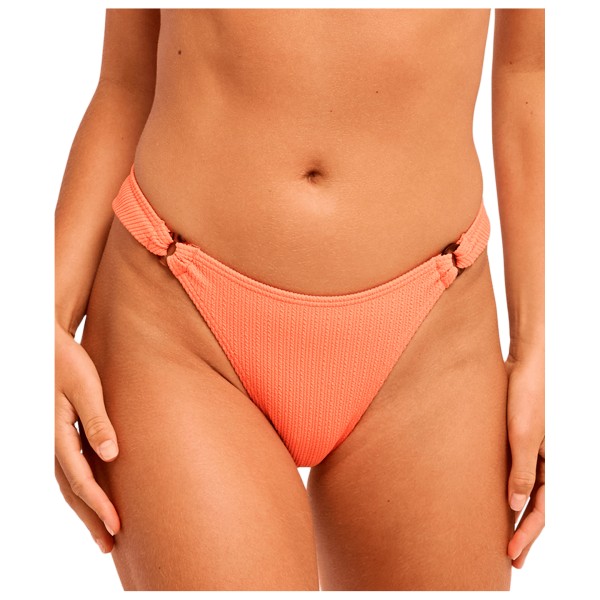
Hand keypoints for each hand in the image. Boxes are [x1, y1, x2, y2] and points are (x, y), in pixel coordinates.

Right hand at [55, 320, 120, 552]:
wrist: (49, 346)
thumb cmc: (68, 362)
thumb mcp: (86, 388)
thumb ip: (97, 421)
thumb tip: (111, 456)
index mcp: (57, 433)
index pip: (80, 478)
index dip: (99, 504)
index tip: (117, 525)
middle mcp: (53, 442)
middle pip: (72, 490)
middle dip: (91, 518)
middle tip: (109, 544)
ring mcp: (55, 439)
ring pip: (69, 483)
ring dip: (86, 508)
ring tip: (103, 531)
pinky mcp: (62, 433)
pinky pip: (71, 468)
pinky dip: (82, 488)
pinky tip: (95, 496)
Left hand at [504, 348, 544, 567]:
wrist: (522, 364)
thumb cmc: (526, 397)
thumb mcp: (524, 436)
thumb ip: (522, 472)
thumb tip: (514, 507)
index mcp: (553, 464)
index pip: (542, 509)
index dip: (527, 534)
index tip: (511, 555)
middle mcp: (544, 461)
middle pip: (535, 505)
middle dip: (524, 534)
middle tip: (512, 560)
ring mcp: (531, 452)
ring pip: (524, 491)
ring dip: (514, 515)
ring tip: (501, 537)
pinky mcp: (515, 440)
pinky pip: (514, 473)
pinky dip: (506, 491)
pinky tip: (494, 499)